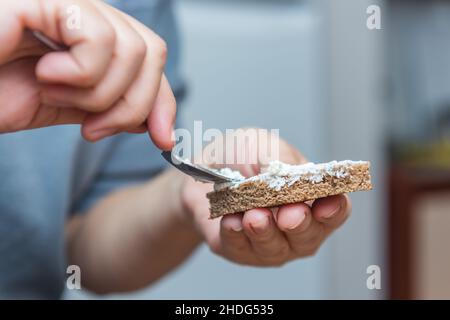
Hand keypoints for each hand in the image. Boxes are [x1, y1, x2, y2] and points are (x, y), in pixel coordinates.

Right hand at [0, 0, 174, 148]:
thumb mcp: (71, 107)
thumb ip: (114, 106)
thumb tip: (160, 124)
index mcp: (92, 35)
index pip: (152, 57)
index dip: (163, 99)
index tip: (162, 140)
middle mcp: (84, 11)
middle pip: (151, 52)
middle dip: (130, 105)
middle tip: (91, 126)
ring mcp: (65, 1)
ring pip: (131, 48)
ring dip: (96, 93)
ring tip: (54, 92)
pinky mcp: (42, 0)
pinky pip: (96, 37)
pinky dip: (79, 72)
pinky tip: (46, 73)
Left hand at [180, 129, 351, 265]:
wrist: (200, 170)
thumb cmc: (239, 157)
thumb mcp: (262, 146)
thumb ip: (280, 160)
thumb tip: (290, 179)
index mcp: (308, 199)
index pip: (332, 211)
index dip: (334, 209)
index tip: (328, 203)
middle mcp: (294, 227)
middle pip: (308, 237)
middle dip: (299, 225)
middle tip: (290, 215)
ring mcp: (268, 244)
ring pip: (274, 248)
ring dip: (265, 232)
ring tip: (255, 216)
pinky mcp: (238, 251)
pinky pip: (239, 248)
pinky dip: (236, 234)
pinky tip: (232, 221)